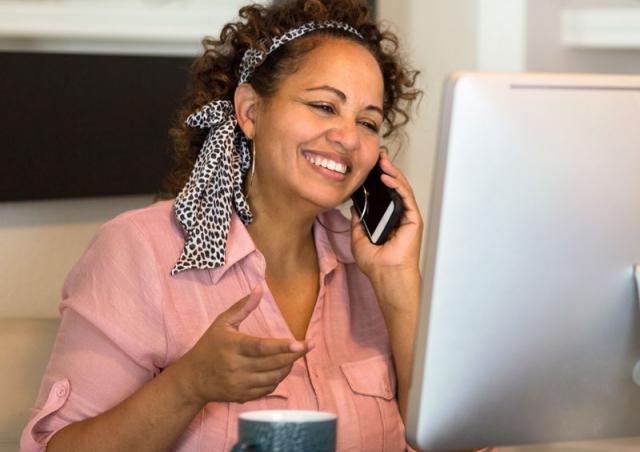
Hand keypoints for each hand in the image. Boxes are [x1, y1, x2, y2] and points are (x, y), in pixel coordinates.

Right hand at [176, 285, 310, 404]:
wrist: (192, 379)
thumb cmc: (208, 346)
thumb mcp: (222, 323)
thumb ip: (242, 306)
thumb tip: (259, 287)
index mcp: (232, 346)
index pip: (260, 347)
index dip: (281, 346)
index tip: (300, 343)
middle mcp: (236, 367)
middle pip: (272, 364)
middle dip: (294, 355)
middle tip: (308, 346)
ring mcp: (239, 384)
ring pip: (273, 378)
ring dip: (287, 367)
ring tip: (293, 355)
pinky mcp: (242, 396)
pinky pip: (267, 389)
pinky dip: (277, 379)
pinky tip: (280, 368)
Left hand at [350, 151, 422, 279]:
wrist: (386, 275)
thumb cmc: (376, 264)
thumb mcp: (358, 238)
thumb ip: (358, 220)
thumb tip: (355, 206)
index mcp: (387, 220)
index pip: (384, 194)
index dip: (378, 179)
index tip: (370, 166)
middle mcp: (399, 217)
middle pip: (394, 188)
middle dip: (386, 170)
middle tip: (378, 156)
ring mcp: (407, 217)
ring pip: (401, 189)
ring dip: (392, 173)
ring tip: (382, 161)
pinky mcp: (414, 219)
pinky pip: (406, 197)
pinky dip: (398, 184)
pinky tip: (387, 176)